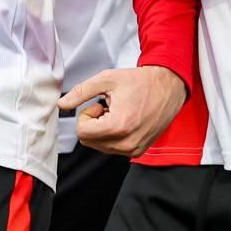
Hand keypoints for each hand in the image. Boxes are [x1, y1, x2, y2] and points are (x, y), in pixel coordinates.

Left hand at [60, 67, 186, 157]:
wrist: (169, 87)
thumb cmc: (141, 82)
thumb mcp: (107, 79)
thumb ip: (80, 92)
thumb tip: (62, 104)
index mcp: (119, 126)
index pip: (82, 132)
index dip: (86, 115)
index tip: (99, 104)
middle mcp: (128, 142)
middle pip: (89, 141)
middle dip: (93, 123)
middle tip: (108, 107)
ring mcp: (134, 149)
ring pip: (100, 146)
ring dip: (103, 129)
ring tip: (118, 112)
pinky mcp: (139, 151)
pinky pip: (113, 148)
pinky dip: (113, 135)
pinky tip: (125, 120)